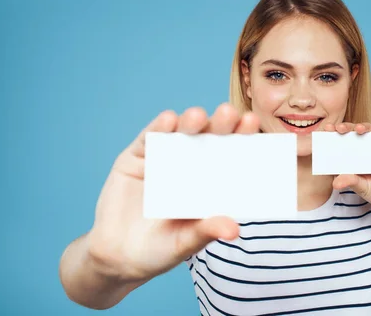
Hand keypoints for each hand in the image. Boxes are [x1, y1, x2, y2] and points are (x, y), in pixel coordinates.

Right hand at [86, 103, 259, 283]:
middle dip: (220, 123)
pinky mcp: (136, 157)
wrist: (117, 257)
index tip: (253, 123)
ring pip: (180, 133)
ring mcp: (163, 157)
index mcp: (210, 180)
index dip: (242, 138)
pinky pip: (148, 138)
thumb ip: (205, 232)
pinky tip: (168, 119)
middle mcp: (190, 163)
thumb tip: (235, 230)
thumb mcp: (185, 243)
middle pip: (209, 137)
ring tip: (197, 116)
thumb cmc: (160, 250)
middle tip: (230, 113)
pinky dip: (157, 127)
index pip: (231, 154)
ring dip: (190, 121)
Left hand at [324, 122, 370, 209]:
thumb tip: (335, 183)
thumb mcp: (361, 188)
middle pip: (353, 132)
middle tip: (339, 128)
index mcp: (353, 155)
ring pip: (370, 129)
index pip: (342, 141)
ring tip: (359, 129)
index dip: (334, 134)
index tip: (326, 130)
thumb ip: (350, 182)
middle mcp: (365, 147)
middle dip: (346, 128)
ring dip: (363, 126)